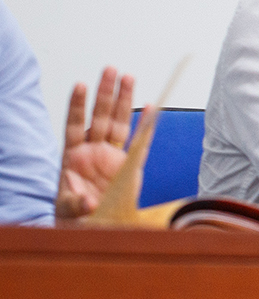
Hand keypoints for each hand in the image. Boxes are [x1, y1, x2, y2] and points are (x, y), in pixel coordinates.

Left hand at [55, 67, 134, 219]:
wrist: (92, 228)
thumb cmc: (73, 217)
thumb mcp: (67, 211)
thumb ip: (75, 204)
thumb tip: (87, 201)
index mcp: (73, 158)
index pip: (75, 125)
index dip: (77, 106)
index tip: (80, 85)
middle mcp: (93, 152)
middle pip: (100, 116)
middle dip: (105, 93)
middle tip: (111, 70)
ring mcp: (111, 157)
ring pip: (119, 123)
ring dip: (123, 100)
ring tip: (128, 78)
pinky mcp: (129, 167)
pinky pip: (139, 143)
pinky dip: (145, 125)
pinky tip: (150, 107)